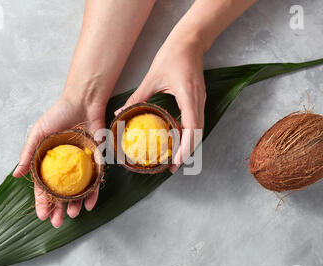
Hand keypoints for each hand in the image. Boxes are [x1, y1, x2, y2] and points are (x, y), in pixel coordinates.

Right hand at [13, 97, 104, 227]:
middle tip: (58, 223)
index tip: (42, 216)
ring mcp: (81, 165)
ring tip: (73, 215)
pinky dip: (93, 192)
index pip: (44, 187)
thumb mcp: (38, 133)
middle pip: (61, 193)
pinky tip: (89, 204)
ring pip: (78, 190)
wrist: (83, 102)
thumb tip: (16, 175)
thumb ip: (28, 154)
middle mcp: (65, 166)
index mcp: (49, 162)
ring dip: (76, 204)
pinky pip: (95, 180)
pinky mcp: (97, 161)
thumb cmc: (59, 115)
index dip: (42, 202)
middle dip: (59, 209)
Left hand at [118, 36, 205, 172]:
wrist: (190, 41)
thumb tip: (121, 112)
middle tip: (173, 167)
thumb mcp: (152, 78)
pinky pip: (196, 123)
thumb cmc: (172, 55)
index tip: (176, 161)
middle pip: (198, 134)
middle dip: (187, 153)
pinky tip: (178, 141)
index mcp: (188, 96)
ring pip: (199, 130)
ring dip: (189, 146)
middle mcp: (198, 101)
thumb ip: (137, 97)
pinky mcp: (199, 100)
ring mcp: (201, 101)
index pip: (192, 129)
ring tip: (176, 159)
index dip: (185, 148)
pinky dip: (189, 135)